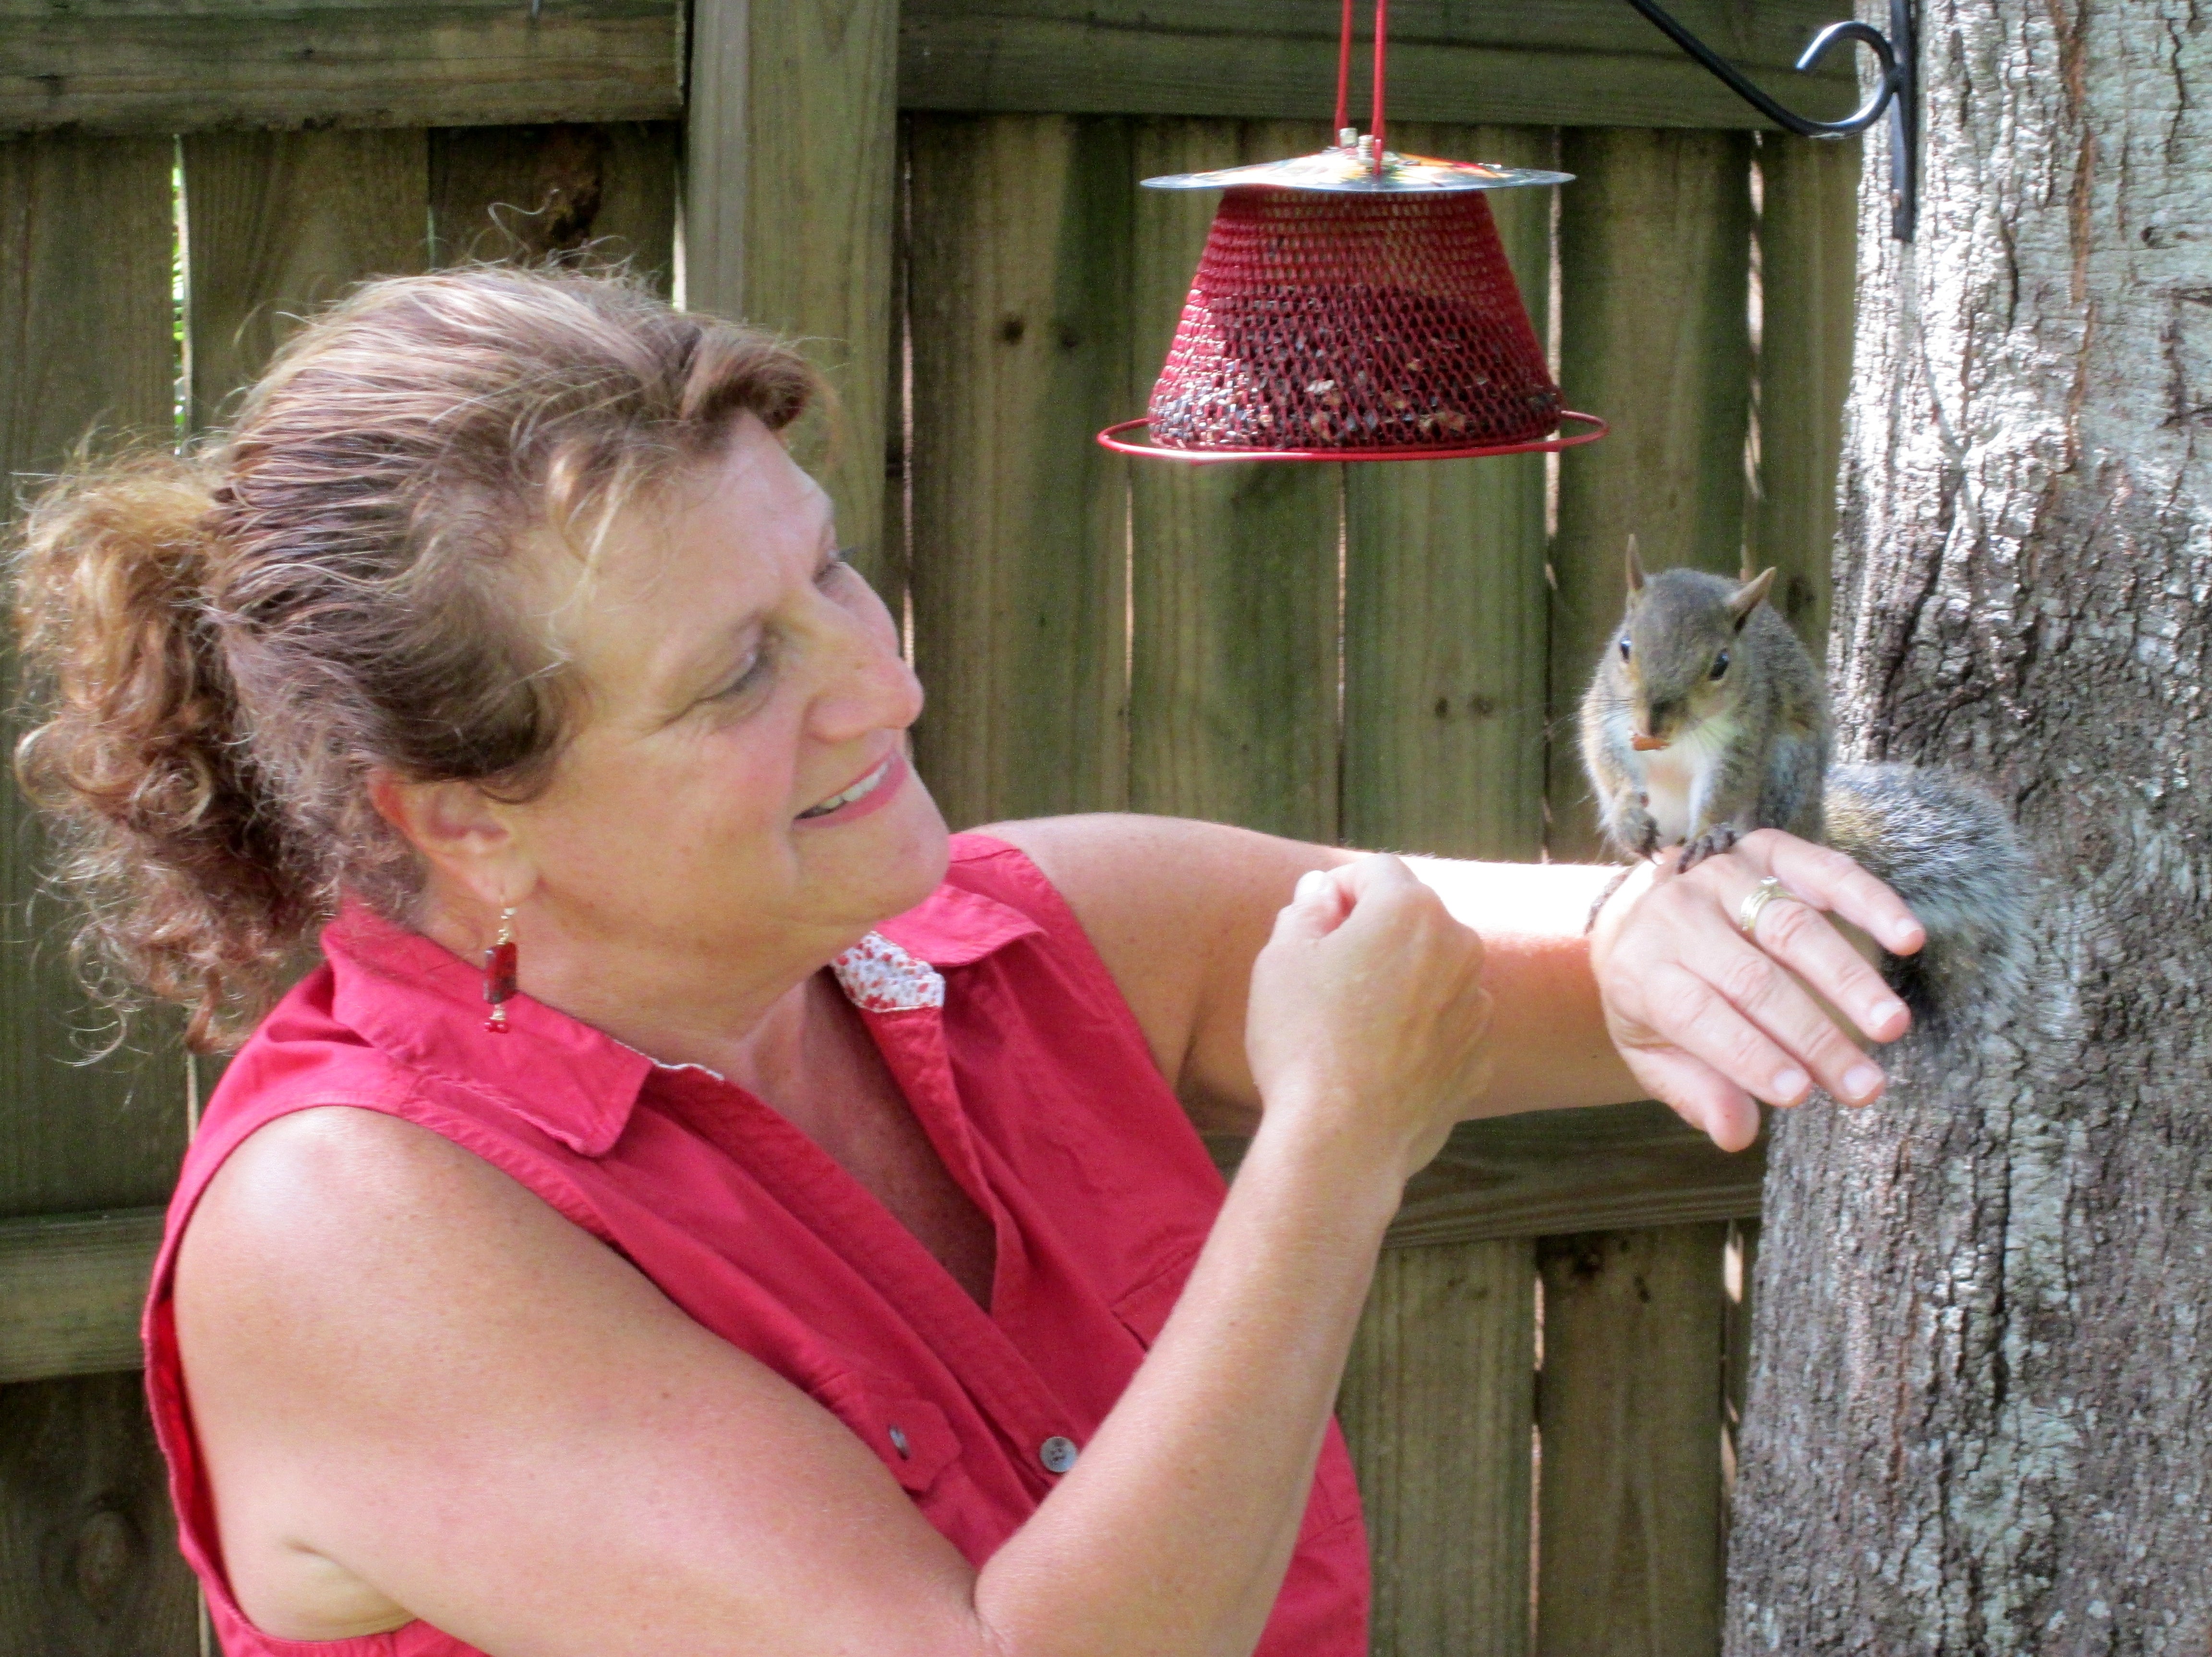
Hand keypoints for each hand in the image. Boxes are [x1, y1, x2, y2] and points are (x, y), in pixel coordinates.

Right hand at [1244, 855, 1493, 1180]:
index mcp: (1412, 910)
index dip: (1335, 891)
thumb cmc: (1304, 1040)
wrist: (1342, 1141)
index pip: (1374, 871)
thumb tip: (1322, 891)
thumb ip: (1305, 909)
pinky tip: (1377, 1060)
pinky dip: (1418, 1031)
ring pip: (1432, 971)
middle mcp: (1460, 947)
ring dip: (1399, 982)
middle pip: (1410, 918)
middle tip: (1324, 976)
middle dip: (1371, 933)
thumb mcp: (1282, 958)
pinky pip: (1444, 1024)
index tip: (1311, 925)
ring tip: (1350, 1025)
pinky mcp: (1478, 1057)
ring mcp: (1476, 1005)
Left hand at [1588, 829, 1925, 1151]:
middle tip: (1865, 1086)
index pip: (1698, 1014)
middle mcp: (1679, 916)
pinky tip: (1907, 938)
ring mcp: (1724, 876)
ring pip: (1792, 927)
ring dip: (1848, 979)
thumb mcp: (1650, 1050)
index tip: (1800, 1094)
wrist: (1633, 910)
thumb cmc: (1654, 997)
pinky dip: (1869, 901)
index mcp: (1643, 969)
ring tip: (1891, 1027)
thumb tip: (1735, 1135)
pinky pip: (1823, 871)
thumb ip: (1692, 1091)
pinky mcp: (1767, 850)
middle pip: (1753, 979)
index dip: (1749, 1055)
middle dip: (1813, 1036)